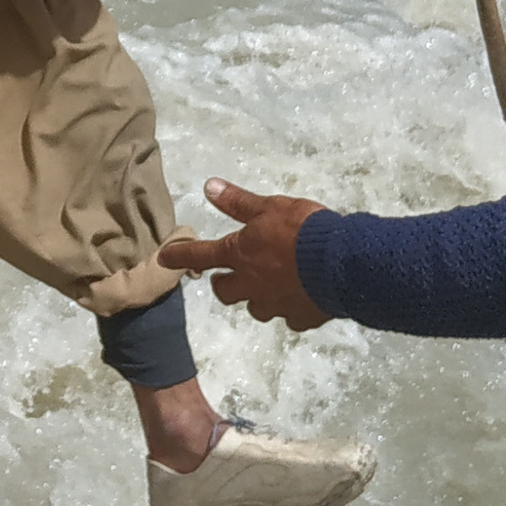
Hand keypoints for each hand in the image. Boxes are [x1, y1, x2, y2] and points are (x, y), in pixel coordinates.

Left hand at [157, 180, 331, 330]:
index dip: (179, 255)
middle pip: (225, 292)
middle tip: (230, 274)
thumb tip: (209, 187)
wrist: (341, 263)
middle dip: (223, 284)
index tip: (163, 259)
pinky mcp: (300, 318)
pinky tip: (301, 296)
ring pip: (255, 308)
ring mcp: (275, 305)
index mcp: (240, 255)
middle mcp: (252, 284)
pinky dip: (290, 307)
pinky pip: (289, 316)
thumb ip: (238, 202)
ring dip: (257, 297)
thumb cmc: (301, 230)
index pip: (200, 256)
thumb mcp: (268, 207)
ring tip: (270, 284)